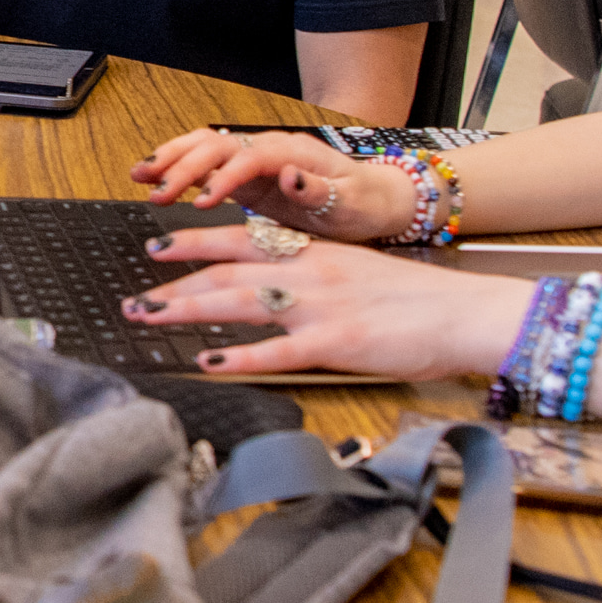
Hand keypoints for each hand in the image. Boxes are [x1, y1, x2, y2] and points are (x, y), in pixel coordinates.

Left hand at [125, 232, 536, 382]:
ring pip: (238, 301)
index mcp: (315, 252)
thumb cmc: (419, 299)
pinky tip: (208, 361)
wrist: (465, 312)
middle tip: (136, 298)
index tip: (157, 248)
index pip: (240, 241)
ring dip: (188, 310)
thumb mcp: (358, 272)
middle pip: (225, 272)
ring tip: (151, 319)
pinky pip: (276, 350)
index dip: (193, 244)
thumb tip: (276, 285)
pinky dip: (239, 356)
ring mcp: (319, 306)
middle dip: (174, 283)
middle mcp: (309, 272)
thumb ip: (314, 275)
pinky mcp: (335, 342)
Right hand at [131, 128, 416, 237]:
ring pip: (204, 147)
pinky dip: (177, 167)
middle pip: (215, 144)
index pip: (246, 157)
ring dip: (170, 158)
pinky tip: (154, 178)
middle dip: (181, 164)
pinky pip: (205, 163)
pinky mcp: (247, 177)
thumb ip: (317, 190)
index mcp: (293, 153)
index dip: (221, 177)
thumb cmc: (364, 202)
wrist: (376, 198)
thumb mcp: (351, 202)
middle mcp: (268, 149)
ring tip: (139, 176)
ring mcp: (255, 160)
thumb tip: (289, 175)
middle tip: (153, 189)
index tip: (199, 202)